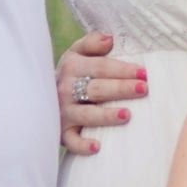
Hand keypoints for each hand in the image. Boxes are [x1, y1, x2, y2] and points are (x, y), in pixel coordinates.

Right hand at [57, 33, 147, 154]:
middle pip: (96, 89)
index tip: (144, 73)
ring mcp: (63, 112)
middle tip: (143, 89)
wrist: (43, 97)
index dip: (122, 69)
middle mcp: (65, 89)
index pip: (100, 67)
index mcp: (72, 66)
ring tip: (127, 115)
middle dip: (120, 89)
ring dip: (106, 116)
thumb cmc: (73, 74)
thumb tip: (109, 38)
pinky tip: (97, 147)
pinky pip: (71, 140)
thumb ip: (92, 43)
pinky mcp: (61, 132)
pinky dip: (82, 145)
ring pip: (86, 115)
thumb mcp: (78, 54)